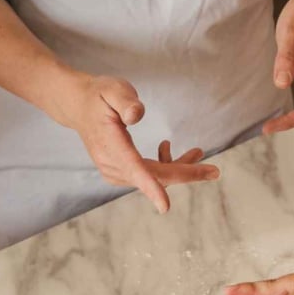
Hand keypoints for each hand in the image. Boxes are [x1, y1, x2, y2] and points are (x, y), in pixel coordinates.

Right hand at [52, 74, 217, 212]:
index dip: (151, 187)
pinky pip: (146, 175)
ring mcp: (113, 170)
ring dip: (178, 168)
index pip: (133, 168)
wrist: (78, 106)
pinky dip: (164, 165)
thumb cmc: (99, 95)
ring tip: (197, 152)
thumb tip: (136, 115)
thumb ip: (125, 100)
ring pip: (153, 177)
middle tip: (214, 171)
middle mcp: (110, 163)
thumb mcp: (112, 88)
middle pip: (153, 176)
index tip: (164, 206)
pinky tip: (167, 147)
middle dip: (185, 174)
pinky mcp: (119, 170)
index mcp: (109, 144)